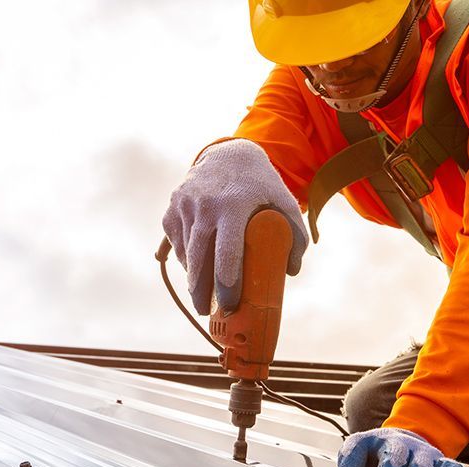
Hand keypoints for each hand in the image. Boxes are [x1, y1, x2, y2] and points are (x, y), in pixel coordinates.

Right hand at [162, 139, 307, 313]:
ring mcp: (185, 206)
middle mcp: (205, 205)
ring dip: (193, 277)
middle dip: (200, 291)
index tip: (229, 304)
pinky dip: (185, 259)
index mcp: (233, 206)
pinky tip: (195, 269)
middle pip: (199, 260)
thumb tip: (291, 271)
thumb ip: (295, 235)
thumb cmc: (260, 184)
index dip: (226, 284)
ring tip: (204, 293)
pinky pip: (176, 243)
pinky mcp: (172, 208)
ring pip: (186, 254)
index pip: (227, 253)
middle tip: (207, 312)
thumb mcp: (284, 202)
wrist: (228, 153)